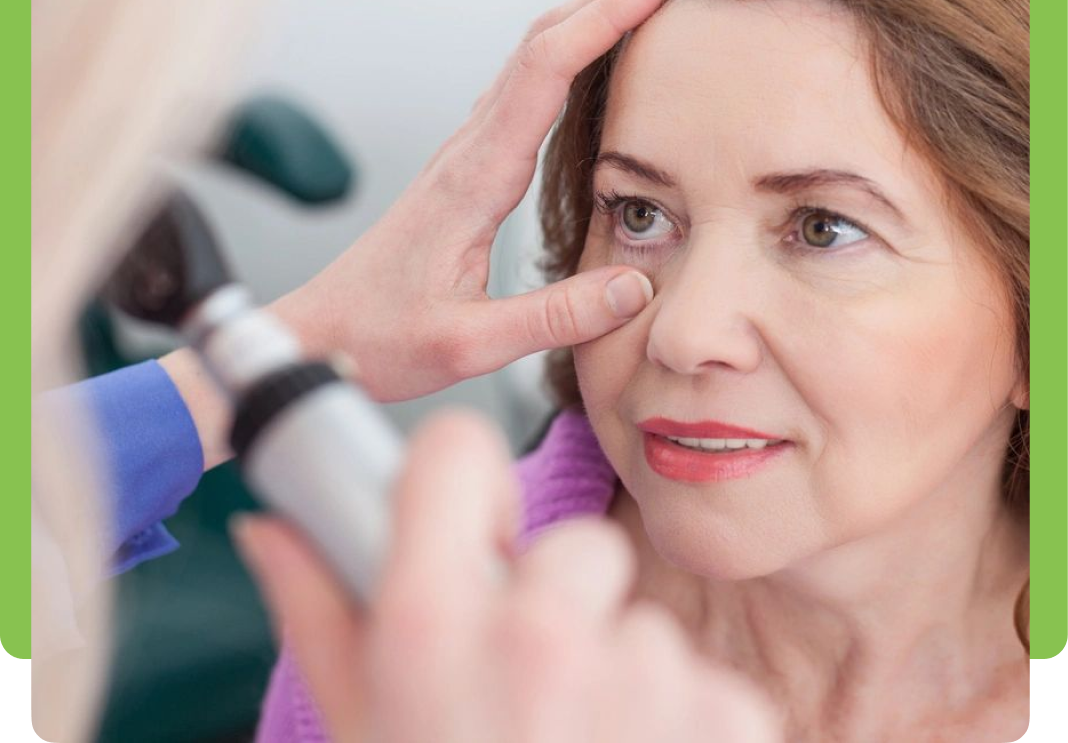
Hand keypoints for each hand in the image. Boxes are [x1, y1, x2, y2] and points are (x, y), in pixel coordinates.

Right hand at [235, 412, 783, 742]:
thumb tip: (274, 526)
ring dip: (615, 672)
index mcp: (430, 626)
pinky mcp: (723, 713)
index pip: (457, 449)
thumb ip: (319, 615)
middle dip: (558, 603)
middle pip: (576, 544)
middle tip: (530, 687)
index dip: (468, 483)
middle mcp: (537, 636)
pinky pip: (698, 674)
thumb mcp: (360, 731)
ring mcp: (639, 676)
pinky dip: (677, 719)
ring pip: (636, 618)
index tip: (478, 529)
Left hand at [269, 0, 674, 400]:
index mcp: (474, 179)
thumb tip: (636, 287)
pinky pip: (516, 94)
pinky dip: (558, 59)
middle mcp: (466, 152)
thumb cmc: (380, 338)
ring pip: (525, 62)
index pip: (546, 70)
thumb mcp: (470, 344)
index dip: (605, 19)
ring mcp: (462, 157)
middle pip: (536, 45)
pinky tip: (580, 65)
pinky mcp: (462, 172)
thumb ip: (555, 317)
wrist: (320, 334)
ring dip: (579, 19)